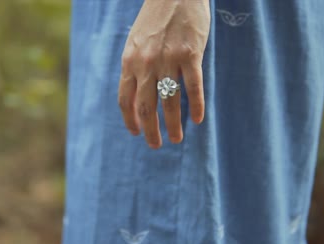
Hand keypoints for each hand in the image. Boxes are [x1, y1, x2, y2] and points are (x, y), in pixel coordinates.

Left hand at [118, 0, 210, 148]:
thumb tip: (137, 92)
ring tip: (176, 139)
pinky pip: (193, 87)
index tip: (136, 132)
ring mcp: (168, 60)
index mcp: (130, 61)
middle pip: (145, 106)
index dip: (130, 120)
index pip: (125, 99)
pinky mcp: (190, 55)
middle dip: (150, 130)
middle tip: (156, 145)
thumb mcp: (136, 42)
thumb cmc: (155, 18)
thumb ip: (135, 66)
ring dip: (173, 125)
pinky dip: (196, 106)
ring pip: (169, 102)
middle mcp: (146, 64)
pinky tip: (198, 119)